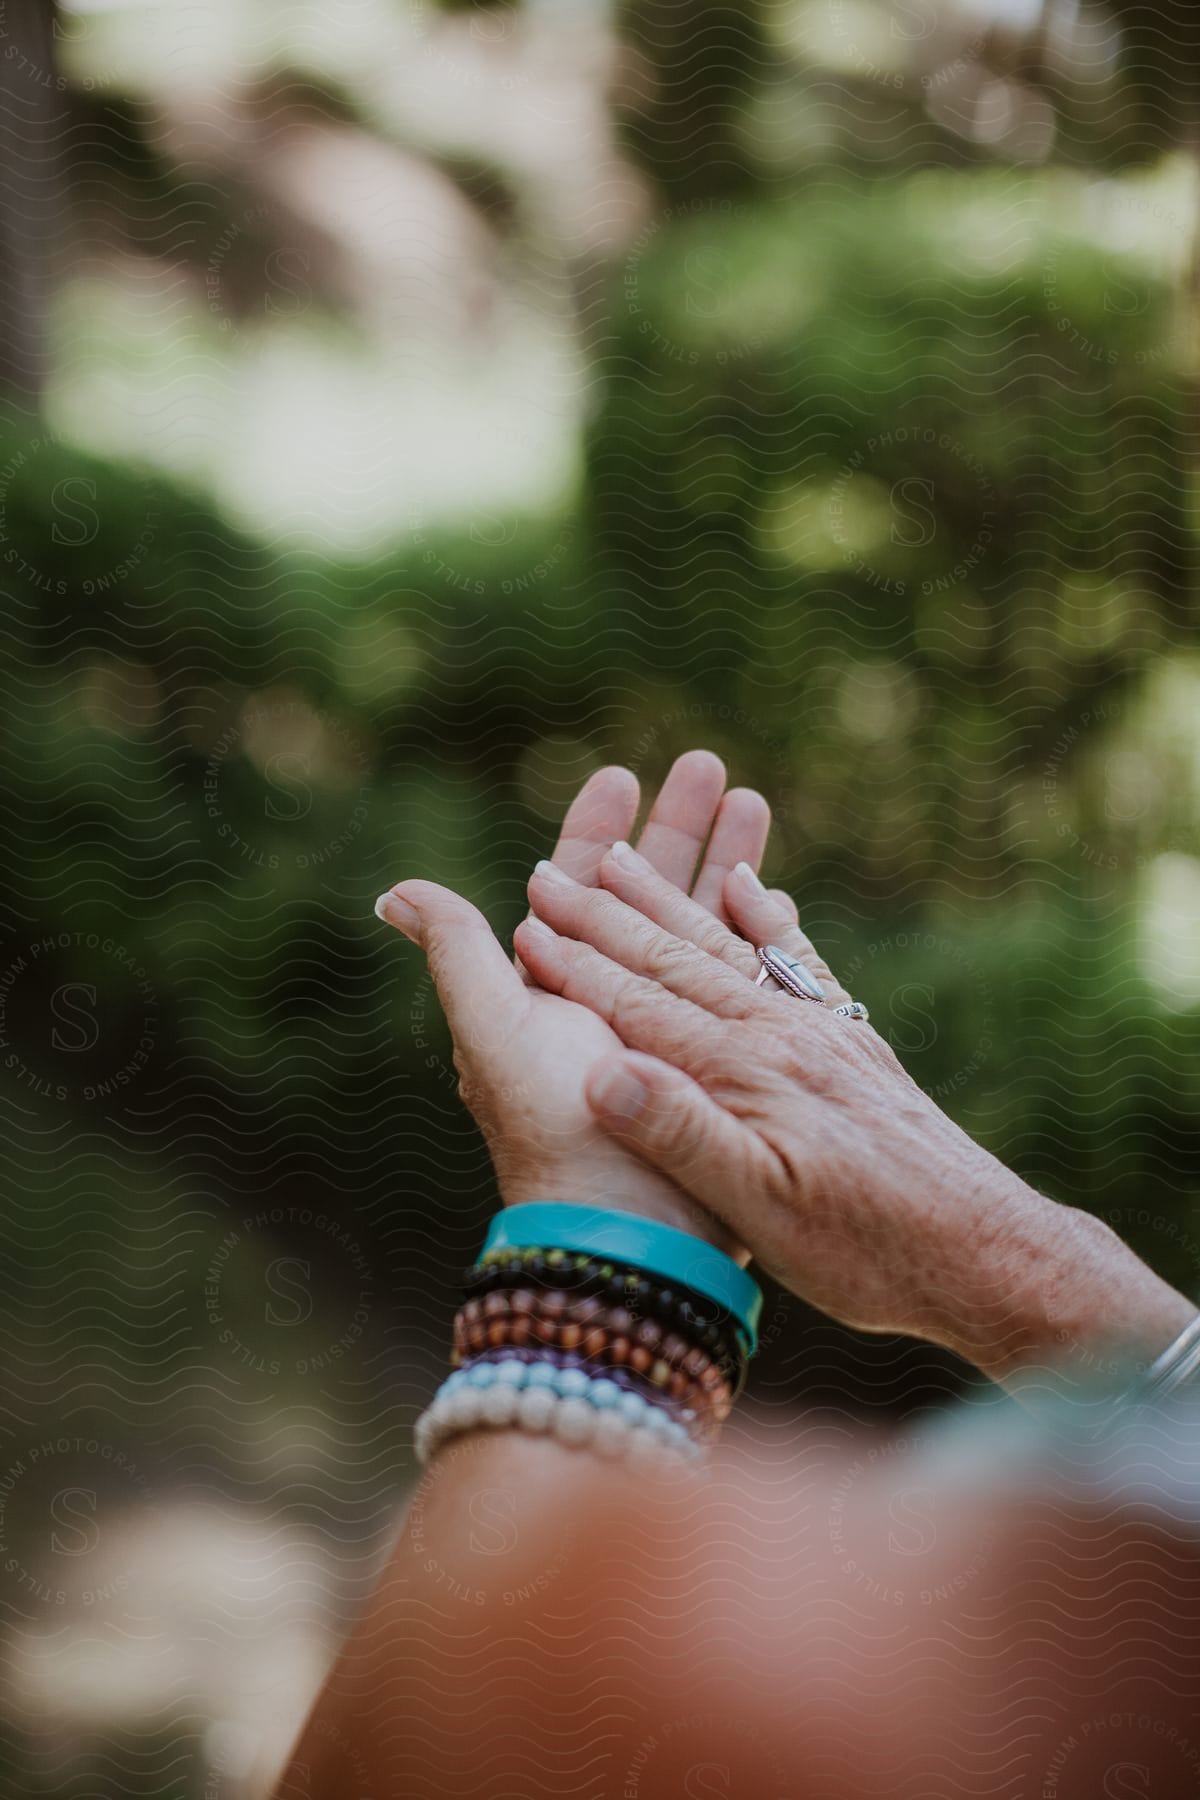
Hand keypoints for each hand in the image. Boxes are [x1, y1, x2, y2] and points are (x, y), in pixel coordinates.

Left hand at [373, 752, 774, 1246]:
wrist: (630, 1231)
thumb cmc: (555, 1127)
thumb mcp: (495, 1031)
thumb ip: (458, 953)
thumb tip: (392, 891)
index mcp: (555, 991)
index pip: (572, 889)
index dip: (593, 830)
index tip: (620, 773)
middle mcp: (610, 1004)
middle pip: (644, 893)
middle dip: (676, 827)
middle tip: (709, 764)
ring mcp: (670, 1030)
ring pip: (696, 924)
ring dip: (723, 862)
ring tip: (753, 798)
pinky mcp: (721, 1058)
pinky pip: (738, 977)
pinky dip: (754, 930)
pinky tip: (772, 893)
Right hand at [514, 841, 1194, 1390]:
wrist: (989, 1249)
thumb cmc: (871, 1250)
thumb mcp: (767, 1213)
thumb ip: (687, 1137)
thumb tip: (604, 1073)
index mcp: (745, 1075)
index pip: (640, 1005)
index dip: (577, 965)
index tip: (524, 923)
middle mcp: (778, 1037)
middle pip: (676, 958)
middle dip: (607, 914)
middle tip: (552, 868)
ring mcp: (818, 1033)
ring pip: (727, 948)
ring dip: (670, 899)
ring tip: (624, 854)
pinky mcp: (851, 1044)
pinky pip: (795, 962)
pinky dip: (763, 919)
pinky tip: (753, 886)